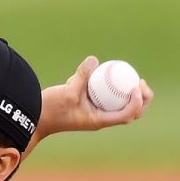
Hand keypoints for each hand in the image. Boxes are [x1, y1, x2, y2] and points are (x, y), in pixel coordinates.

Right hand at [28, 56, 153, 149]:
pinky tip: (111, 74)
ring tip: (133, 78)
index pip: (127, 115)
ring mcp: (96, 112)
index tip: (135, 85)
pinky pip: (108, 96)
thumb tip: (94, 60)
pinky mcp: (90, 104)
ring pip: (122, 105)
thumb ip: (81, 76)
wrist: (37, 117)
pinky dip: (113, 87)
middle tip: (139, 81)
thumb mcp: (67, 92)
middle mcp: (101, 118)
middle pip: (131, 113)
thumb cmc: (52, 109)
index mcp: (100, 120)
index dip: (137, 101)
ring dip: (131, 94)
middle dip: (141, 99)